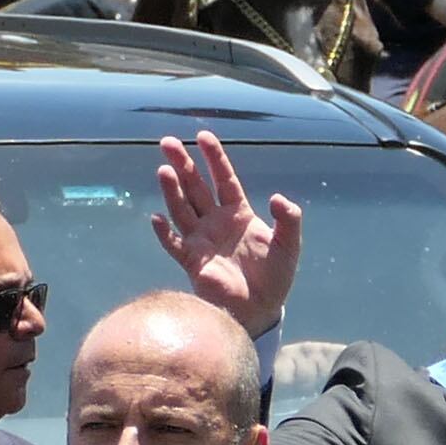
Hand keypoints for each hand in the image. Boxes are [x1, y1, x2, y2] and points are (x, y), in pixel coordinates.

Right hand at [147, 128, 305, 330]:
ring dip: (172, 191)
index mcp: (238, 213)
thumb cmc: (275, 275)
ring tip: (163, 170)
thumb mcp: (289, 244)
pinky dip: (164, 233)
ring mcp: (202, 241)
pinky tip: (156, 218)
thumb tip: (277, 198)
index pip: (223, 179)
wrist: (261, 308)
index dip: (214, 158)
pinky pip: (175, 244)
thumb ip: (289, 219)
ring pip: (182, 209)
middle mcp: (216, 222)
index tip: (202, 135)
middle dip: (183, 164)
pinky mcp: (193, 263)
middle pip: (196, 187)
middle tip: (168, 142)